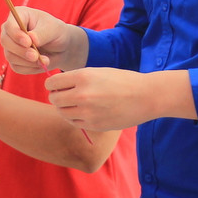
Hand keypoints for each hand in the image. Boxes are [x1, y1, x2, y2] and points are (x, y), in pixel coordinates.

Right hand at [0, 7, 67, 74]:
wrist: (61, 47)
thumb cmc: (56, 32)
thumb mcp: (53, 29)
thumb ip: (42, 34)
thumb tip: (31, 39)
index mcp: (19, 15)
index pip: (10, 25)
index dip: (16, 35)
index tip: (28, 43)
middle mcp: (11, 30)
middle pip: (6, 41)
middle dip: (21, 51)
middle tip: (36, 56)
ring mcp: (11, 45)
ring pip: (10, 56)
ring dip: (28, 61)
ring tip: (45, 60)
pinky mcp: (14, 59)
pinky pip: (17, 67)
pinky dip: (30, 68)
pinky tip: (41, 64)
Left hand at [44, 67, 160, 129]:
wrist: (145, 97)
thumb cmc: (122, 81)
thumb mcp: (98, 72)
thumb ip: (77, 79)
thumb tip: (55, 87)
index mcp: (83, 76)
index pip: (51, 83)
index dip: (53, 84)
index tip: (59, 85)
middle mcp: (82, 94)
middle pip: (54, 99)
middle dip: (58, 97)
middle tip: (67, 95)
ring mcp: (87, 112)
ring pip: (62, 112)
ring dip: (66, 108)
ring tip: (78, 104)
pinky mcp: (93, 125)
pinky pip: (74, 122)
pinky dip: (76, 118)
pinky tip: (87, 112)